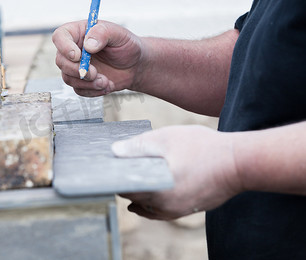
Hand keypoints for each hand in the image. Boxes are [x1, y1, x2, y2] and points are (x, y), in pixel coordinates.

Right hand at [52, 20, 142, 96]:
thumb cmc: (126, 45)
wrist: (135, 65)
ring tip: (105, 81)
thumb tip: (88, 45)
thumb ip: (103, 33)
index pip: (60, 37)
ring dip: (87, 83)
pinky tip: (107, 85)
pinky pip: (79, 90)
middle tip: (94, 73)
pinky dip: (93, 90)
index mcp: (78, 33)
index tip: (78, 56)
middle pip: (61, 61)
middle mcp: (74, 50)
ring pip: (68, 78)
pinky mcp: (81, 82)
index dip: (64, 47)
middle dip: (76, 70)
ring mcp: (76, 67)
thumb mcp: (119, 34)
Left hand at [112, 125, 242, 219]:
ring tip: (134, 175)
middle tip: (121, 167)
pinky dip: (154, 198)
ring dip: (140, 191)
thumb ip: (138, 146)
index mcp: (156, 190)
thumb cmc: (203, 147)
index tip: (110, 167)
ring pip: (148, 204)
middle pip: (135, 197)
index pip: (124, 188)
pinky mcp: (188, 209)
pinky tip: (151, 186)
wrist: (239, 163)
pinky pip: (162, 208)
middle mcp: (164, 207)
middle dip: (127, 183)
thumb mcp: (167, 139)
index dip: (115, 176)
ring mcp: (177, 211)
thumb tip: (114, 151)